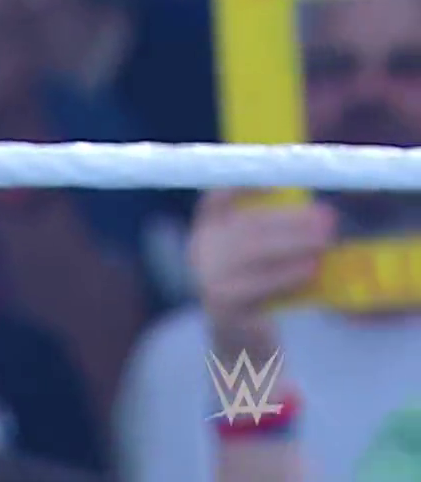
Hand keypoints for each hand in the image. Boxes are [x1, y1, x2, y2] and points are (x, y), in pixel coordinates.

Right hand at [189, 190, 334, 353]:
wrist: (242, 345)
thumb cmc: (259, 295)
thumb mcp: (258, 260)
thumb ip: (272, 237)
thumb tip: (315, 216)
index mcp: (205, 235)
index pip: (215, 201)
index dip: (243, 187)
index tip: (280, 182)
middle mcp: (200, 252)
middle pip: (246, 225)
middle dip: (290, 219)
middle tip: (326, 217)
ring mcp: (208, 278)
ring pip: (254, 252)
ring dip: (295, 243)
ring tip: (326, 241)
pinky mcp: (223, 304)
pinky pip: (260, 284)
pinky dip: (288, 275)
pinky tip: (312, 269)